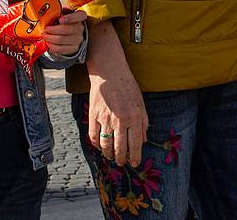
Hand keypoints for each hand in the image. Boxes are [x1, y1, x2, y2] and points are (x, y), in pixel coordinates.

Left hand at [42, 10, 87, 56]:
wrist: (71, 34)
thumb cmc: (65, 22)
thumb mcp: (64, 14)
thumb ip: (60, 11)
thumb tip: (50, 11)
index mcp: (80, 17)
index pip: (80, 16)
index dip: (70, 18)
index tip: (60, 20)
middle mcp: (81, 28)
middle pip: (68, 29)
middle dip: (53, 30)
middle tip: (45, 29)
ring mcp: (78, 40)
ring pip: (62, 40)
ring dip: (50, 38)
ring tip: (44, 36)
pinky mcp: (74, 49)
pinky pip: (61, 49)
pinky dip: (52, 46)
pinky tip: (48, 43)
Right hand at [85, 22, 147, 166]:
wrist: (109, 73)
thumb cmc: (127, 87)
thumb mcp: (140, 103)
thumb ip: (143, 123)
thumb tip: (143, 141)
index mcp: (134, 117)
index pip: (135, 144)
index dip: (135, 157)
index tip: (134, 163)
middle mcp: (120, 120)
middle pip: (119, 148)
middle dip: (121, 159)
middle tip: (122, 162)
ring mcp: (105, 119)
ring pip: (105, 145)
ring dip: (108, 155)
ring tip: (111, 157)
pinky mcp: (93, 115)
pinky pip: (93, 136)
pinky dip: (96, 145)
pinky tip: (100, 146)